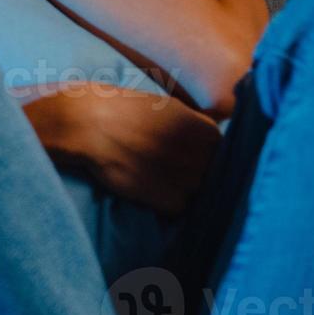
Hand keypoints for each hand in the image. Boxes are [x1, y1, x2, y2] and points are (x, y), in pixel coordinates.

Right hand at [25, 87, 221, 216]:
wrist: (87, 125)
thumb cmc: (120, 108)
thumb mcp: (166, 106)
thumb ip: (192, 125)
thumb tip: (208, 139)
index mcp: (206, 131)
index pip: (226, 153)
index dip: (209, 156)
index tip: (194, 156)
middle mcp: (203, 157)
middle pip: (215, 175)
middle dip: (200, 174)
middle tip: (172, 169)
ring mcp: (187, 181)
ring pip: (200, 194)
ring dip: (186, 191)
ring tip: (160, 179)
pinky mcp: (168, 201)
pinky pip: (179, 208)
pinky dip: (167, 203)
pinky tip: (149, 189)